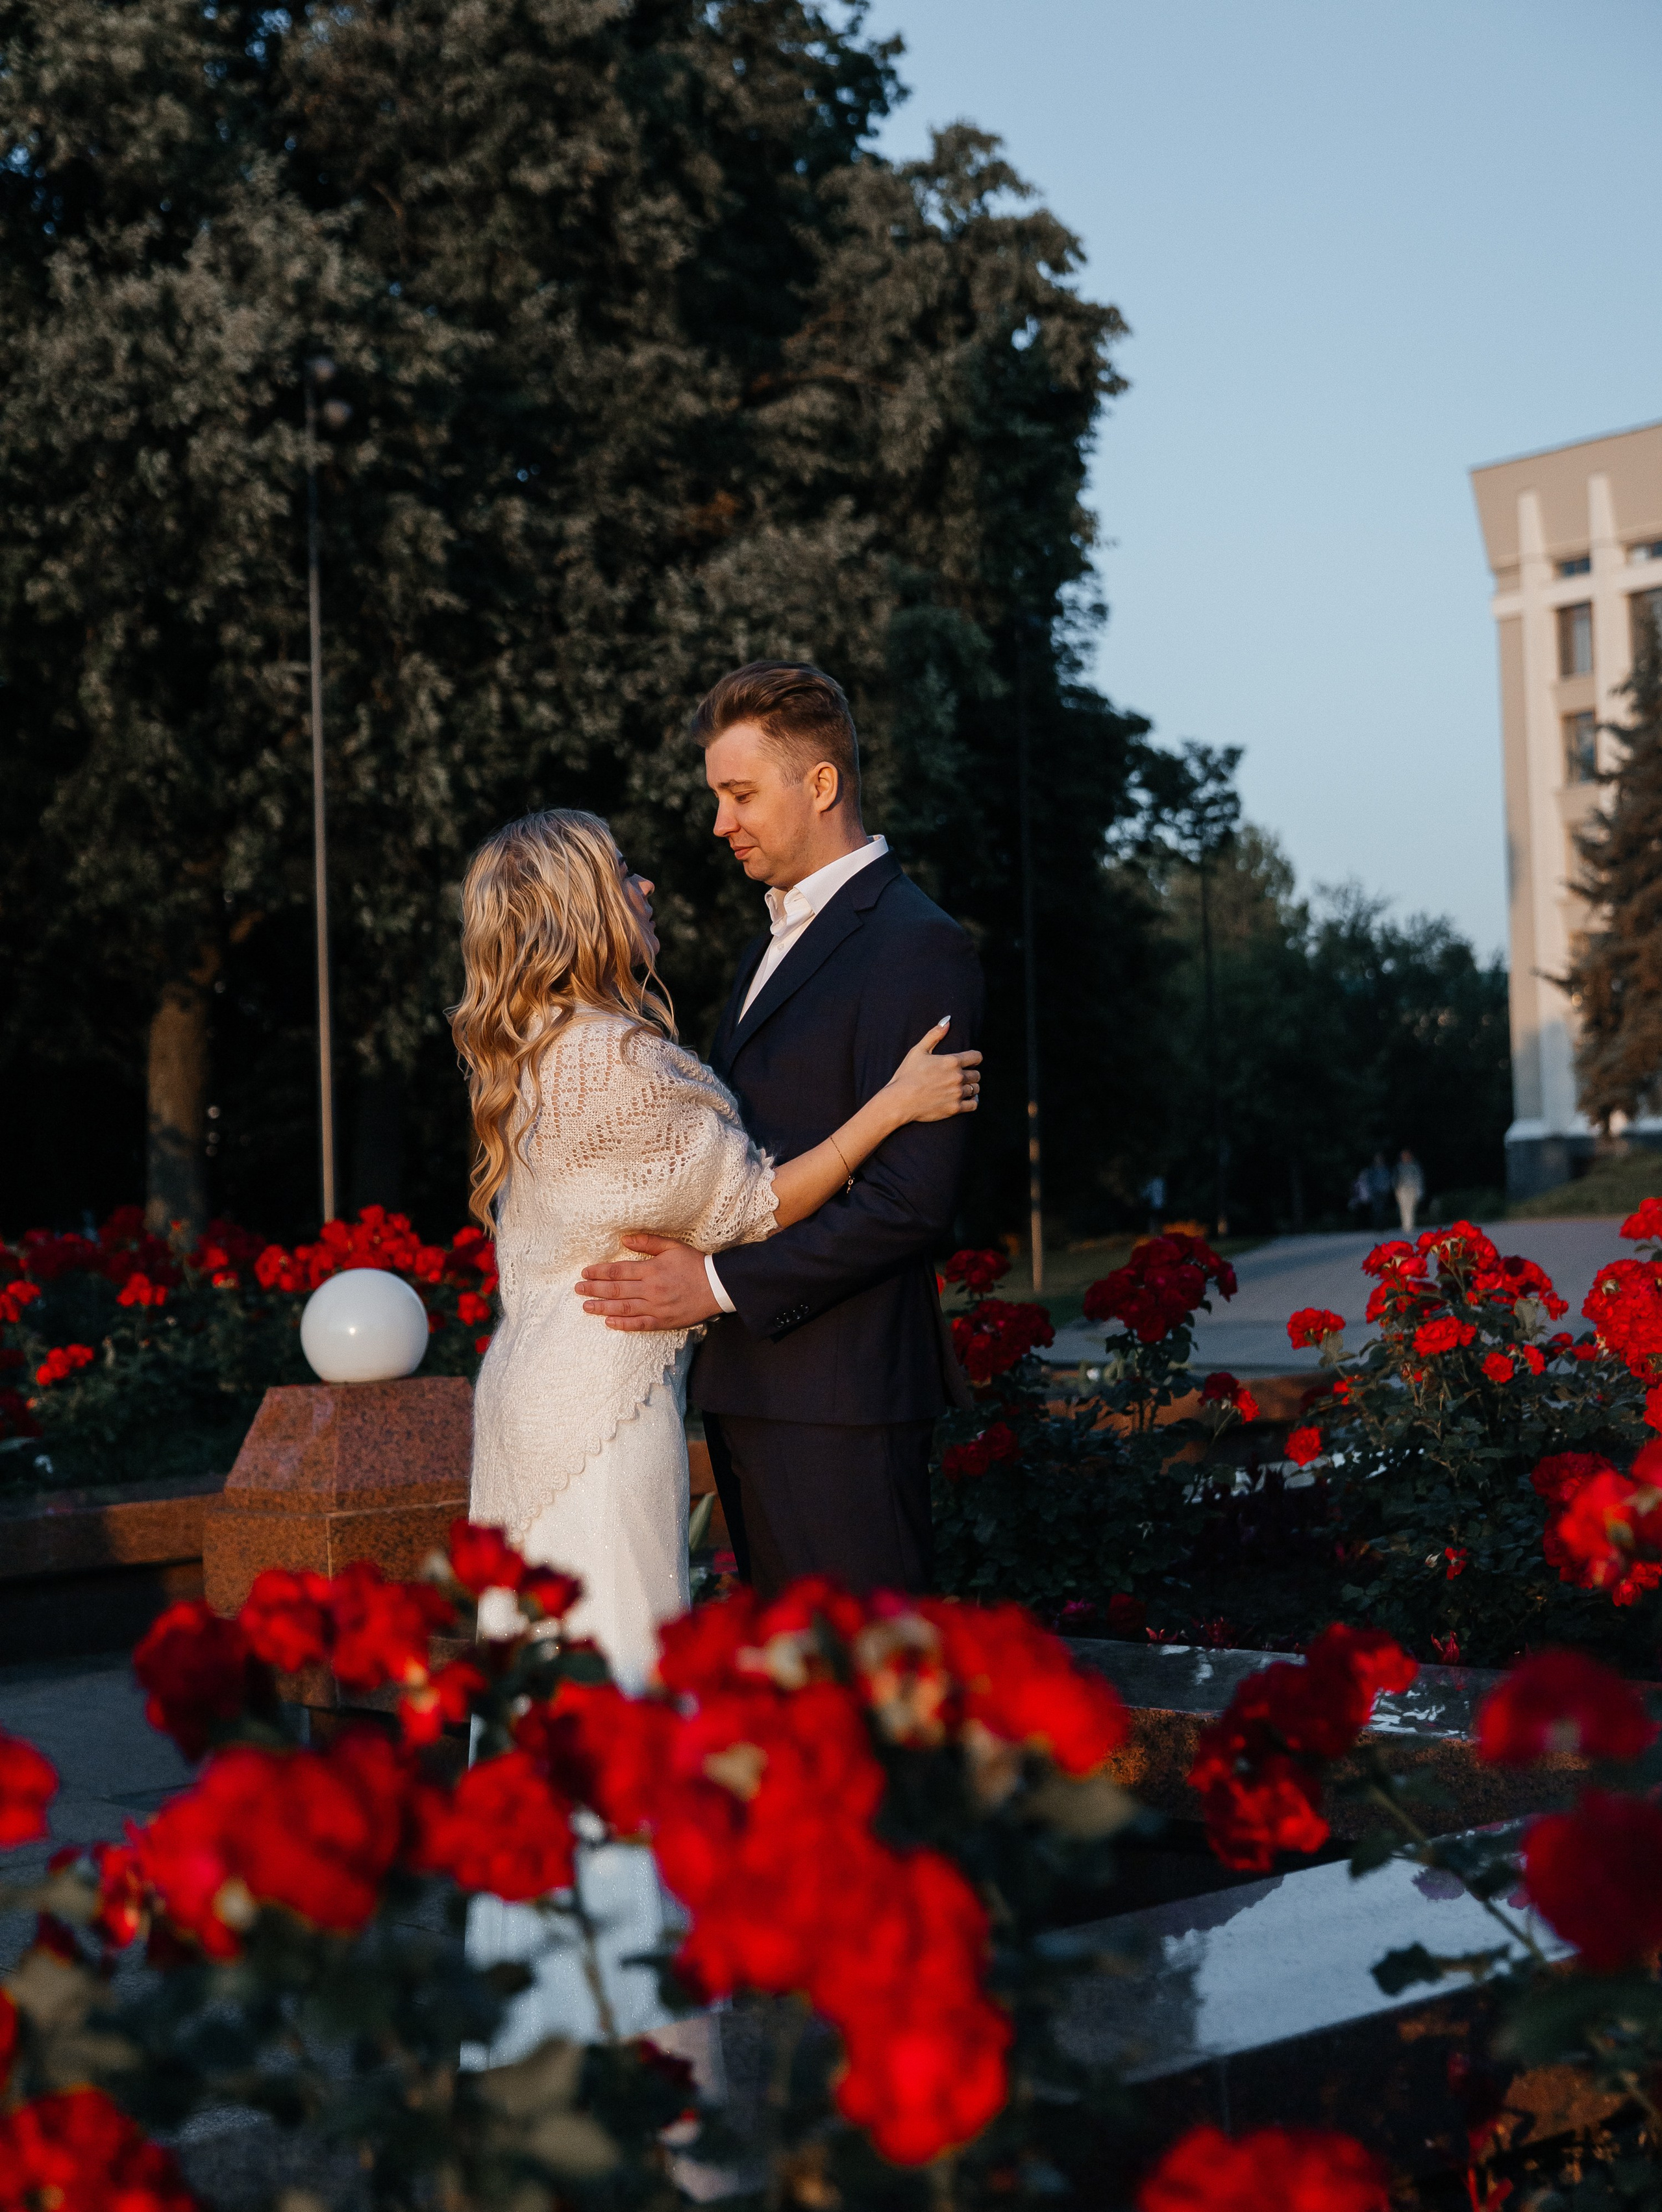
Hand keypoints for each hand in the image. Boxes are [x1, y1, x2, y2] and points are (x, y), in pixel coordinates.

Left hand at [578, 1235, 721, 1330]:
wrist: (717, 1286)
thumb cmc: (694, 1264)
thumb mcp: (672, 1246)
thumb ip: (647, 1241)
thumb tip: (624, 1239)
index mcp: (651, 1269)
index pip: (618, 1271)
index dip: (599, 1272)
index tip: (585, 1273)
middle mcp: (651, 1289)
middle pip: (616, 1290)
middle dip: (594, 1289)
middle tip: (578, 1289)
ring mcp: (656, 1307)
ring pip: (623, 1308)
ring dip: (602, 1307)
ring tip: (586, 1306)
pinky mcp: (663, 1321)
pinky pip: (640, 1324)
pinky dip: (623, 1325)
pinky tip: (609, 1322)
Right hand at [881, 1018, 981, 1125]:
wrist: (899, 1101)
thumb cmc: (906, 1075)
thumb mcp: (918, 1051)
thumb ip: (934, 1035)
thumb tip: (947, 1021)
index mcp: (952, 1061)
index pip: (976, 1057)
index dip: (974, 1059)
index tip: (970, 1062)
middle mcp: (958, 1077)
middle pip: (977, 1074)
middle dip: (971, 1074)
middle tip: (961, 1076)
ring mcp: (957, 1093)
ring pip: (976, 1089)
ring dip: (971, 1088)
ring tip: (962, 1088)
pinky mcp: (955, 1108)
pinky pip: (973, 1105)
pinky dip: (972, 1101)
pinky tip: (966, 1099)